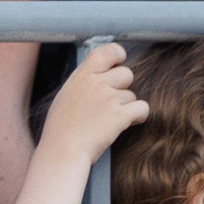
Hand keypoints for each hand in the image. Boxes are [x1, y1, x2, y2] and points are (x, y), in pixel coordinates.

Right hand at [43, 38, 148, 161]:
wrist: (62, 152)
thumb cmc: (60, 130)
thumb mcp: (66, 97)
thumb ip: (84, 83)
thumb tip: (99, 75)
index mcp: (81, 76)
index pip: (107, 51)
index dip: (118, 55)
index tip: (118, 63)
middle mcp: (96, 83)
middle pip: (126, 74)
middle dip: (123, 88)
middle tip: (111, 103)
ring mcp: (109, 98)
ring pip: (132, 95)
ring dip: (126, 107)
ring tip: (110, 121)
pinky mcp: (120, 115)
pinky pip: (142, 108)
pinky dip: (138, 117)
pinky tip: (126, 124)